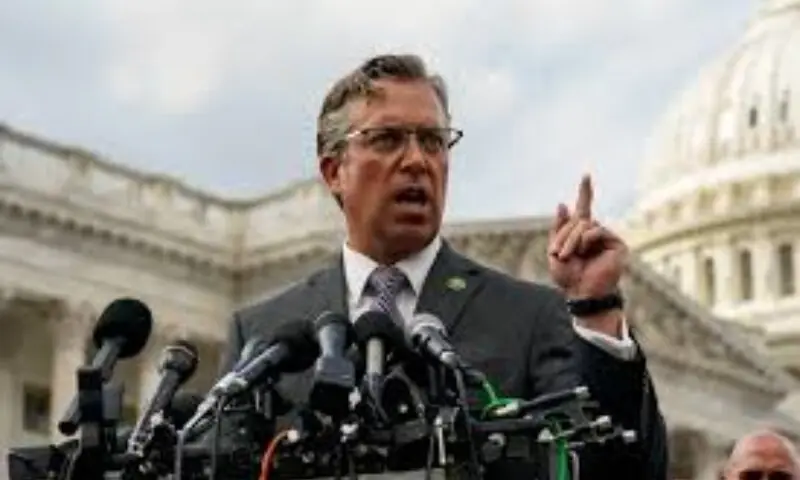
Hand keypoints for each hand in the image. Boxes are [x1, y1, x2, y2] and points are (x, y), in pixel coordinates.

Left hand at [547, 175, 627, 331]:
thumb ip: (559, 228)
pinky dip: (586, 239)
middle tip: (559, 253)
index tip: (586, 175)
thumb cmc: (568, 277)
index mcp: (581, 234)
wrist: (581, 292)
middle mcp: (595, 234)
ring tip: (571, 255)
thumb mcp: (555, 250)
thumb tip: (563, 204)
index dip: (585, 192)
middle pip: (577, 219)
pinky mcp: (617, 245)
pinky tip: (584, 251)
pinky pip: (597, 230)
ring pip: (585, 224)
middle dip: (564, 234)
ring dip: (572, 239)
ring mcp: (606, 238)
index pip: (584, 209)